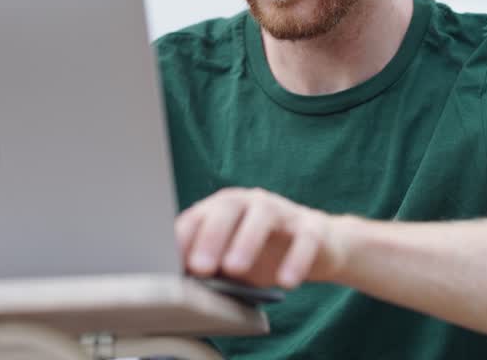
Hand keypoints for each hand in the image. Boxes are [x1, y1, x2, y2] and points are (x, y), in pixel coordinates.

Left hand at [175, 187, 345, 288]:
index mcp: (224, 207)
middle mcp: (251, 202)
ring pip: (264, 216)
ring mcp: (283, 213)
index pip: (198, 216)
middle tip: (200, 267)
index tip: (169, 262)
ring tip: (235, 269)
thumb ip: (205, 265)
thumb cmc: (263, 253)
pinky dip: (296, 260)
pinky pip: (305, 240)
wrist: (317, 247)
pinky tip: (287, 282)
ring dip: (247, 241)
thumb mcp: (229, 260)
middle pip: (228, 207)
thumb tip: (175, 283)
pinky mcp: (312, 228)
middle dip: (211, 235)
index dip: (183, 238)